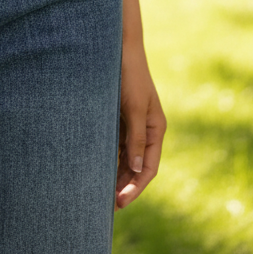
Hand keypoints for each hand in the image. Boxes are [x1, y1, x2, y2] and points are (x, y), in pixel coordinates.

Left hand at [115, 39, 165, 208]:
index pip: (149, 167)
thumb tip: (138, 170)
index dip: (136, 187)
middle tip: (106, 206)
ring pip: (125, 157)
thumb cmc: (130, 74)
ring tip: (100, 194)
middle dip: (124, 185)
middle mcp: (146, 129)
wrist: (119, 47)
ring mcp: (132, 124)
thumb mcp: (134, 107)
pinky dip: (109, 158)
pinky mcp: (119, 117)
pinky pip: (116, 145)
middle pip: (137, 166)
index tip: (120, 202)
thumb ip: (136, 138)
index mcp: (155, 128)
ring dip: (116, 175)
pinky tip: (97, 170)